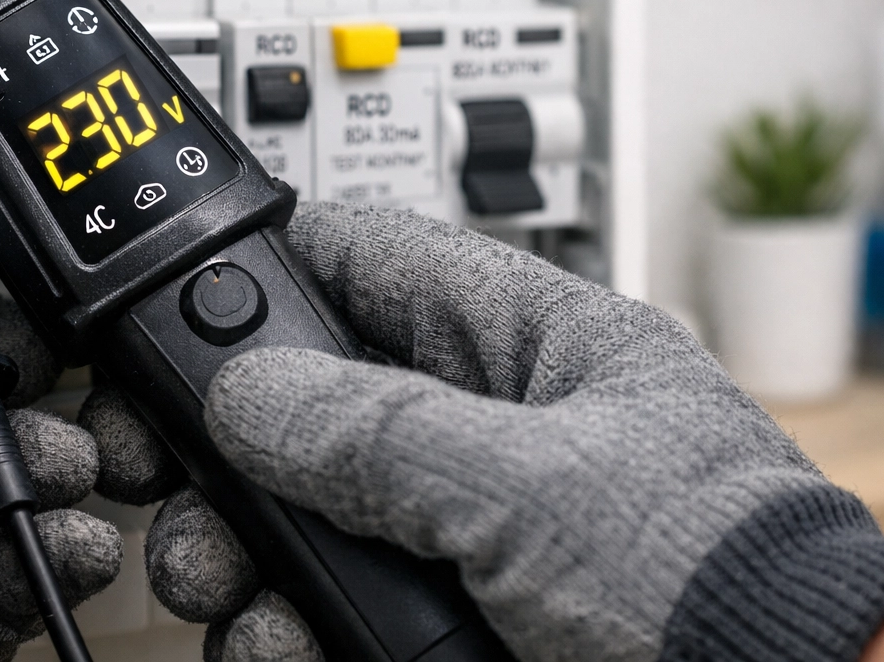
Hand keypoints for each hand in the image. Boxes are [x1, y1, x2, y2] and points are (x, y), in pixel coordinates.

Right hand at [91, 200, 883, 661]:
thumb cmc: (725, 586)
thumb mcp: (534, 489)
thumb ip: (377, 432)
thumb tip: (250, 391)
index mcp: (528, 342)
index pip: (374, 260)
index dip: (269, 267)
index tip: (174, 304)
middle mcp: (484, 425)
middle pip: (312, 397)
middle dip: (227, 443)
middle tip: (159, 474)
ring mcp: (462, 524)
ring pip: (305, 508)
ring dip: (238, 544)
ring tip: (216, 584)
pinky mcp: (448, 610)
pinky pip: (330, 596)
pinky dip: (279, 621)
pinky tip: (269, 639)